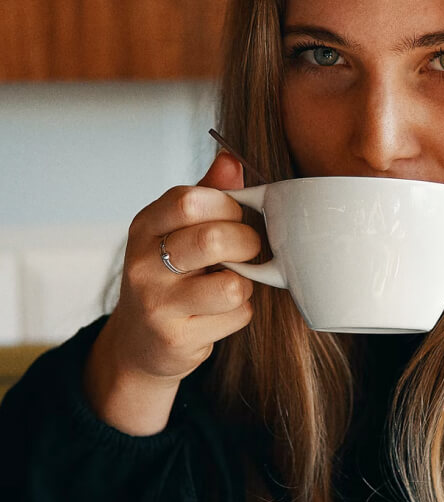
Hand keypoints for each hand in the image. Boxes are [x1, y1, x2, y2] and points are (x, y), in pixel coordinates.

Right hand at [84, 152, 260, 434]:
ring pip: (232, 285)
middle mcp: (142, 264)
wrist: (139, 342)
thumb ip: (206, 194)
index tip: (234, 216)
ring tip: (231, 283)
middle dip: (246, 243)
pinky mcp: (176, 339)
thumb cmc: (168, 275)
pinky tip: (220, 312)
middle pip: (214, 240)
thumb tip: (231, 160)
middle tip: (246, 250)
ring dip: (245, 283)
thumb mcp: (175, 229)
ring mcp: (157, 305)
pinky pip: (235, 316)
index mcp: (145, 227)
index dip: (227, 206)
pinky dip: (240, 312)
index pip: (190, 200)